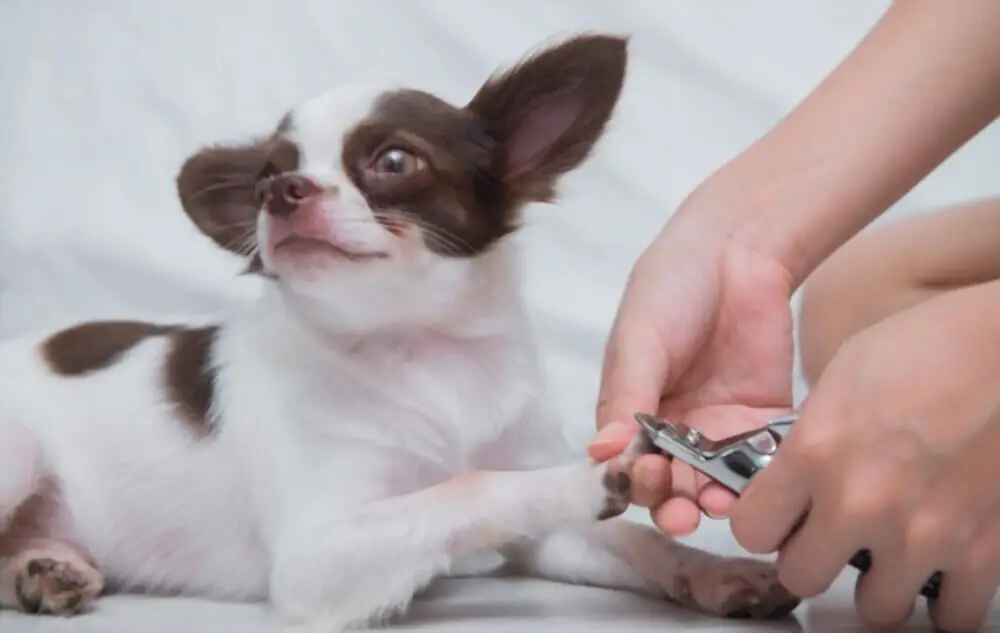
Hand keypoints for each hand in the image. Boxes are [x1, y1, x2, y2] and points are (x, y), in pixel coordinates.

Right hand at [589, 213, 794, 535]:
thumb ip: (626, 398)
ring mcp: (719, 429)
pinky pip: (762, 462)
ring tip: (718, 503)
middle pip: (670, 486)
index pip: (625, 465)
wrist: (738, 250)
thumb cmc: (671, 289)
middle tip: (681, 511)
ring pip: (713, 483)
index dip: (632, 483)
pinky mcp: (763, 422)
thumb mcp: (639, 341)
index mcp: (632, 412)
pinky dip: (759, 480)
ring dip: (713, 501)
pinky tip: (757, 485)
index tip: (643, 479)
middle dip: (673, 505)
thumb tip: (603, 453)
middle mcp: (673, 430)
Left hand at [731, 280, 999, 631]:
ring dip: (877, 583)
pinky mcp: (983, 552)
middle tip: (828, 537)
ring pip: (876, 609)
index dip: (762, 523)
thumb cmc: (929, 347)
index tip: (776, 516)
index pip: (750, 529)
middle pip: (801, 577)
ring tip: (888, 551)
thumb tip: (795, 478)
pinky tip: (940, 567)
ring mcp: (922, 535)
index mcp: (815, 453)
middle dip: (809, 558)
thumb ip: (810, 440)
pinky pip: (953, 616)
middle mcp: (860, 503)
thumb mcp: (840, 379)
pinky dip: (945, 599)